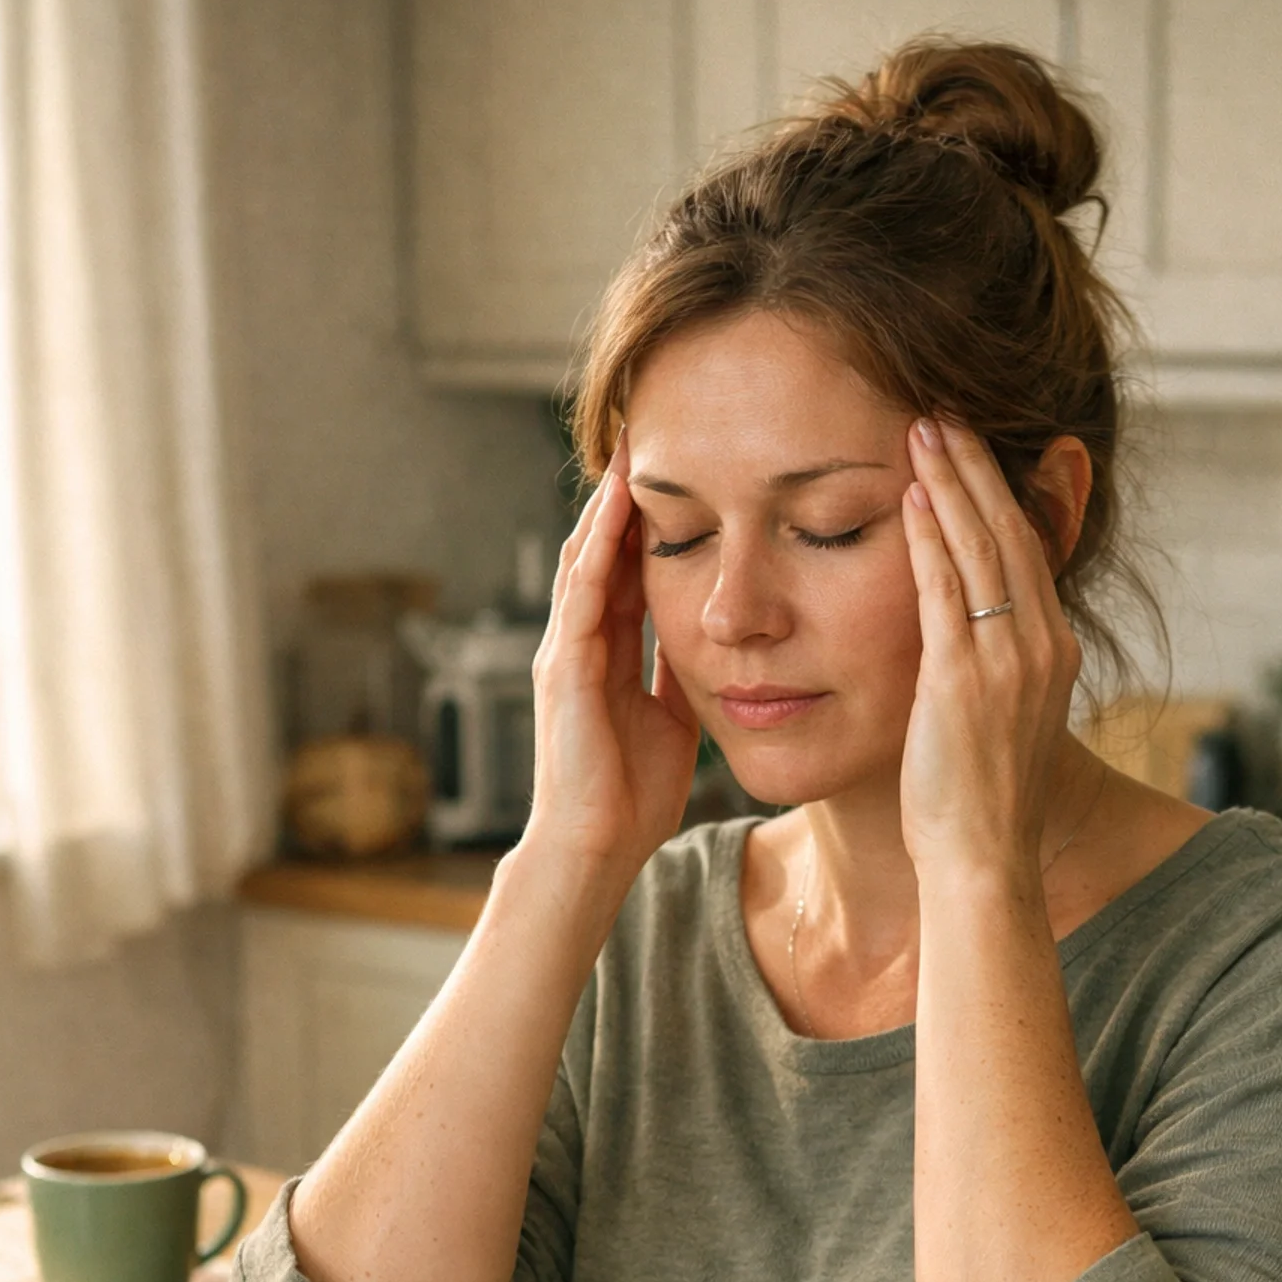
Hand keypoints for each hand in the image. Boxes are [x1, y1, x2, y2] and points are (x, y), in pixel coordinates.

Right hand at [525, 433, 700, 880]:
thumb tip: (716, 642)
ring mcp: (566, 650)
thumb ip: (681, 675)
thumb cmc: (631, 798)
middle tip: (647, 431)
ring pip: (586, 557)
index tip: (680, 470)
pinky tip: (615, 504)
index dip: (649, 519)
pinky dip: (597, 546)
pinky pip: (581, 592)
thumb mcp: (673, 719)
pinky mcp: (565, 668)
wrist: (596, 849)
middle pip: (601, 548)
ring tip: (630, 445)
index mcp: (607, 652)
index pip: (627, 568)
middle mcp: (579, 641)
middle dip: (623, 494)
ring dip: (606, 502)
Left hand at [898, 419, 1081, 879]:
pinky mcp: (964, 680)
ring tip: (924, 429)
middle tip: (944, 413)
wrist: (984, 861)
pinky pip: (946, 590)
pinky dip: (930, 537)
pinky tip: (910, 496)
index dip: (998, 495)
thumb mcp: (996, 723)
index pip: (1028, 552)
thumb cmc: (978, 805)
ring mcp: (1008, 661)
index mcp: (1053, 654)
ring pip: (982, 548)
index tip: (969, 450)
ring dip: (952, 483)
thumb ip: (988, 671)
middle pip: (1011, 533)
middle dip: (976, 469)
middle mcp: (1042, 647)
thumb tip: (963, 642)